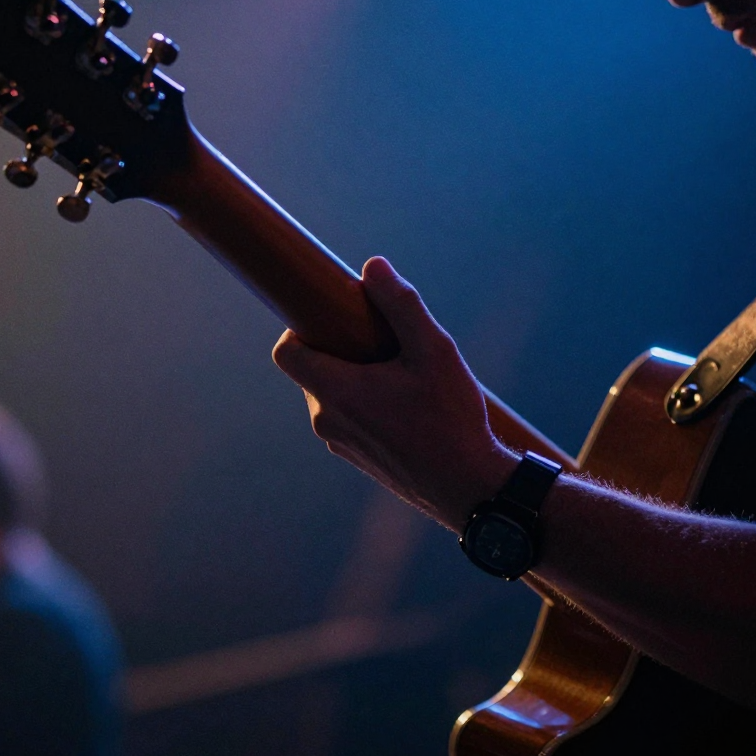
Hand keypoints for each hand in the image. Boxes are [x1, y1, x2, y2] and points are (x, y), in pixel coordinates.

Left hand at [273, 257, 515, 529]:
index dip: (300, 329)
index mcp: (337, 392)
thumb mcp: (434, 350)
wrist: (469, 488)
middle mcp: (328, 421)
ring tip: (401, 377)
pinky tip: (406, 407)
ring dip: (354, 379)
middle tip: (382, 344)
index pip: (286, 352)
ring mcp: (340, 444)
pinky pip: (347, 419)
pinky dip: (365, 404)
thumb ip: (401, 304)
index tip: (334, 319)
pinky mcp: (356, 459)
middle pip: (311, 370)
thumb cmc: (452, 418)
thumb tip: (373, 266)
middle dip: (338, 350)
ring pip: (331, 395)